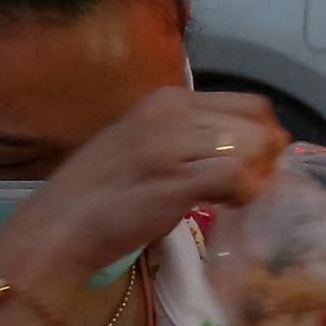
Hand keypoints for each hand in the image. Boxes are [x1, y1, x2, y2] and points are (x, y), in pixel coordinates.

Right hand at [0, 87, 284, 294]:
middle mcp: (173, 112)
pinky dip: (244, 194)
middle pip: (259, 125)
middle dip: (265, 158)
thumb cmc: (104, 193)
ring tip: (229, 199)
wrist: (59, 225)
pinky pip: (239, 176)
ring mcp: (173, 143)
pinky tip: (223, 207)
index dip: (263, 136)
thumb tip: (251, 148)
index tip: (252, 165)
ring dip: (255, 178)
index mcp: (168, 99)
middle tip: (244, 188)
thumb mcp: (150, 146)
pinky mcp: (175, 179)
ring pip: (255, 147)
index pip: (251, 104)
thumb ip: (193, 139)